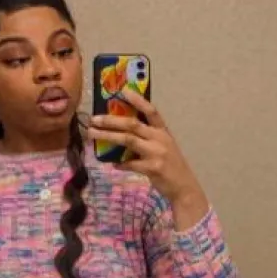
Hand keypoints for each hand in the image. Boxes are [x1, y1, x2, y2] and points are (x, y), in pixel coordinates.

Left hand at [88, 89, 208, 226]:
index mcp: (163, 132)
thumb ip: (148, 138)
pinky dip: (120, 164)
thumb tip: (122, 132)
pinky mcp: (152, 168)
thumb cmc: (172, 166)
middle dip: (111, 120)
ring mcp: (156, 153)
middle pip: (132, 124)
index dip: (138, 100)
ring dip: (108, 136)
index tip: (123, 90)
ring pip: (128, 140)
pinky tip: (112, 164)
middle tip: (94, 119)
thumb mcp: (164, 147)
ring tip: (92, 133)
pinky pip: (130, 164)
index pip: (151, 111)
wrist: (184, 187)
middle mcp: (160, 139)